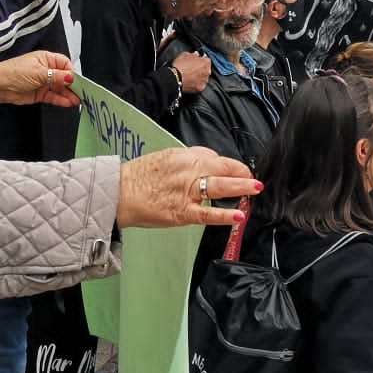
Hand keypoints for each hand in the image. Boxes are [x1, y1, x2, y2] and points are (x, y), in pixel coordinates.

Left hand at [0, 50, 79, 106]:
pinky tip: (67, 102)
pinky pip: (53, 96)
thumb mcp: (39, 73)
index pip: (65, 64)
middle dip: (72, 85)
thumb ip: (57, 76)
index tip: (78, 81)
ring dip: (68, 94)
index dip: (72, 72)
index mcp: (46, 59)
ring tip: (76, 99)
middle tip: (81, 92)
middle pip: (64, 77)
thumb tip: (70, 77)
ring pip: (60, 88)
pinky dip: (60, 99)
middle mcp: (46, 70)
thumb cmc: (14, 72)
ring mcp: (43, 82)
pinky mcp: (40, 93)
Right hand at [114, 149, 258, 228]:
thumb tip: (204, 163)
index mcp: (183, 155)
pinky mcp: (181, 212)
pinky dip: (224, 216)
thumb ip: (185, 160)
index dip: (228, 164)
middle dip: (242, 173)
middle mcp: (187, 170)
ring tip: (255, 189)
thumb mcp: (163, 157)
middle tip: (254, 178)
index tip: (237, 170)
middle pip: (222, 168)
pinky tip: (238, 216)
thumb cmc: (137, 176)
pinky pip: (207, 214)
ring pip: (219, 188)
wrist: (118, 192)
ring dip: (241, 188)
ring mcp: (186, 192)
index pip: (213, 156)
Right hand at [172, 51, 211, 93]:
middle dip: (201, 68)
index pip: (206, 60)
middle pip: (206, 69)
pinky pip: (200, 85)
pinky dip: (197, 83)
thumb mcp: (185, 54)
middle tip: (193, 68)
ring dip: (199, 76)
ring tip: (191, 76)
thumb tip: (195, 55)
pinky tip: (191, 82)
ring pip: (204, 78)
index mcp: (205, 62)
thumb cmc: (180, 65)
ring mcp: (204, 80)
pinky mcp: (200, 88)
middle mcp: (207, 71)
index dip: (201, 60)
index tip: (197, 60)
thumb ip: (193, 54)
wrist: (175, 77)